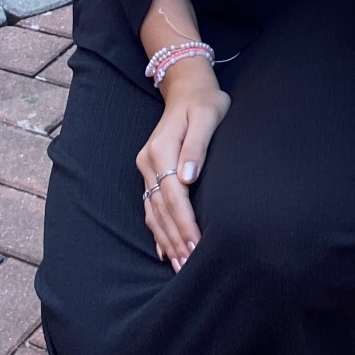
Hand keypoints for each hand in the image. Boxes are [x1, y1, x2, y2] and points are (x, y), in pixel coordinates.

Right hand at [136, 59, 229, 269]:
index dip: (184, 222)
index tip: (197, 245)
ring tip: (180, 266)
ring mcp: (146, 167)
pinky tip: (165, 250)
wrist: (187, 87)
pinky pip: (150, 206)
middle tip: (190, 267)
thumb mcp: (208, 115)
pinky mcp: (150, 171)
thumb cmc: (205, 101)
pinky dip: (158, 230)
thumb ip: (197, 145)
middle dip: (175, 239)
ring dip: (166, 240)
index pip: (173, 195)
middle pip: (160, 209)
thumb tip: (187, 177)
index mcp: (161, 149)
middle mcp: (148, 161)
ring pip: (153, 212)